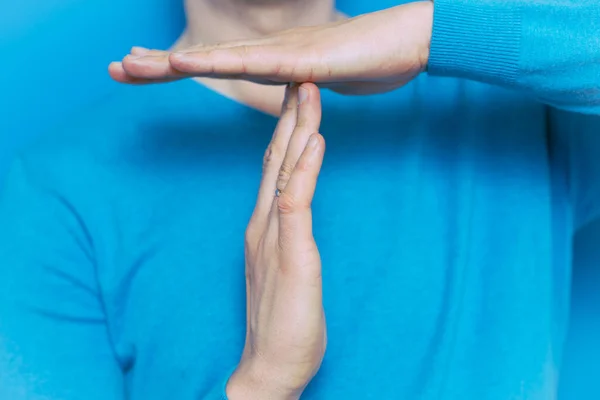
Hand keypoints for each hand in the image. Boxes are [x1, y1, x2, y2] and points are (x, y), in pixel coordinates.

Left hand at [109, 1, 432, 93]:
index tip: (141, 67)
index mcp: (268, 62)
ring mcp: (283, 53)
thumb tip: (287, 88)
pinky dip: (220, 63)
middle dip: (159, 63)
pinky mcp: (302, 60)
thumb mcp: (322, 79)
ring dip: (174, 62)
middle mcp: (268, 53)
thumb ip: (299, 84)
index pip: (213, 66)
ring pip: (220, 59)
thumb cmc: (366, 60)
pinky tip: (188, 62)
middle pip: (205, 60)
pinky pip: (255, 62)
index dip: (176, 66)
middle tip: (117, 66)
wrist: (406, 43)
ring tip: (133, 62)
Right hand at [226, 83, 325, 399]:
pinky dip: (304, 169)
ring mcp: (273, 237)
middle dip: (290, 117)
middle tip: (299, 78)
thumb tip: (296, 211)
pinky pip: (295, 203)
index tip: (296, 102)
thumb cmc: (281, 320)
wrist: (269, 366)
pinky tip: (315, 142)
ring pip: (284, 172)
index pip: (274, 169)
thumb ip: (288, 236)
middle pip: (276, 160)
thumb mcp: (285, 268)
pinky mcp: (290, 254)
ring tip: (308, 93)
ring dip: (298, 129)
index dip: (285, 132)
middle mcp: (263, 225)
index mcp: (264, 227)